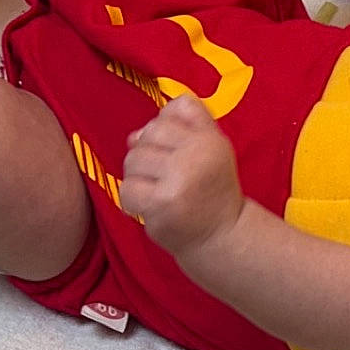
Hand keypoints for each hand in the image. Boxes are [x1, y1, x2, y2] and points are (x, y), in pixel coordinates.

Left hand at [120, 95, 244, 260]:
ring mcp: (179, 180)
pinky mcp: (162, 203)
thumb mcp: (211, 149)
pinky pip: (128, 189)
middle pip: (148, 135)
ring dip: (139, 178)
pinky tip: (149, 207)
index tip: (174, 154)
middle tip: (163, 177)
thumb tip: (134, 135)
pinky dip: (133, 200)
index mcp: (210, 139)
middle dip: (148, 154)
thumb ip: (182, 126)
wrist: (222, 235)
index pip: (170, 113)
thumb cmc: (211, 191)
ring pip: (133, 161)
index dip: (163, 132)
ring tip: (156, 192)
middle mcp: (197, 155)